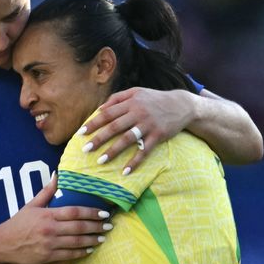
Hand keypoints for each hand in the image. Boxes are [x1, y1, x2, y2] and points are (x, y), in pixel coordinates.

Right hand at [0, 175, 109, 263]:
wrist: (2, 244)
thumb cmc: (17, 224)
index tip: (103, 213)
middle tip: (109, 225)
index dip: (91, 212)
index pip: (74, 212)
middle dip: (96, 226)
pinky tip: (90, 249)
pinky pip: (69, 255)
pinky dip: (81, 252)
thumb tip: (57, 175)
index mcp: (47, 214)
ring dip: (92, 239)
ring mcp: (49, 244)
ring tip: (103, 237)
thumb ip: (46, 192)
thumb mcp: (30, 205)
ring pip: (77, 242)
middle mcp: (50, 229)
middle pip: (79, 226)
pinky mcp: (47, 257)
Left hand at [80, 88, 194, 173]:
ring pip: (127, 139)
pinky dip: (135, 162)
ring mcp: (148, 124)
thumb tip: (100, 109)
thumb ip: (117, 98)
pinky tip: (125, 171)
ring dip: (113, 151)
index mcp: (130, 102)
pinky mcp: (158, 135)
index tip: (81, 133)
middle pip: (114, 127)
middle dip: (98, 139)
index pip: (107, 113)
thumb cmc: (155, 99)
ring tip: (101, 161)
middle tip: (85, 149)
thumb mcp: (137, 92)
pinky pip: (145, 151)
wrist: (182, 104)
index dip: (93, 123)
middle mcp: (138, 112)